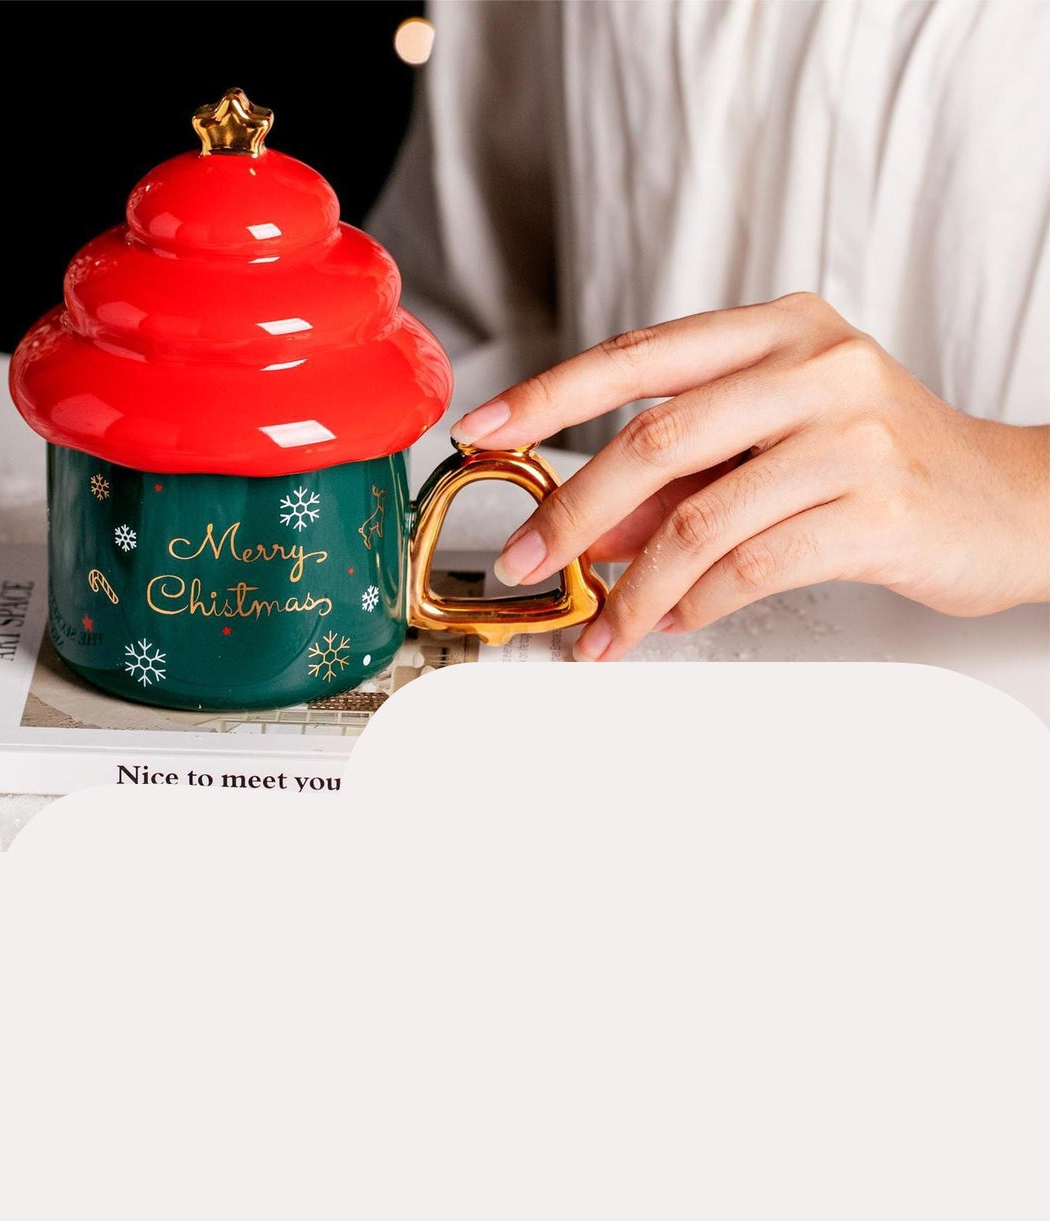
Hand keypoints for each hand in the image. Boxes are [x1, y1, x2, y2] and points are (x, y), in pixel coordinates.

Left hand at [449, 293, 1049, 661]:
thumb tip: (585, 525)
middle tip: (526, 561)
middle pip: (654, 440)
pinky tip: (676, 620)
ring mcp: (851, 433)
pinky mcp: (877, 507)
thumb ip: (681, 480)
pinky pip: (751, 566)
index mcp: (778, 331)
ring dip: (632, 588)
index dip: (549, 397)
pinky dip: (697, 604)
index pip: (637, 356)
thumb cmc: (881, 467)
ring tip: (602, 630)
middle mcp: (816, 366)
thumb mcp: (771, 450)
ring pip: (698, 518)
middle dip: (571, 512)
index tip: (484, 433)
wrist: (1012, 503)